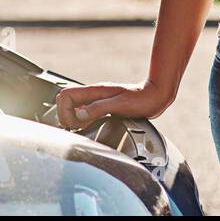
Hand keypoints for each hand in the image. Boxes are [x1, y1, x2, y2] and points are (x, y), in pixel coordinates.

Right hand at [54, 79, 173, 131]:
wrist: (155, 96)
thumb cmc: (140, 99)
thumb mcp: (119, 105)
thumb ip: (97, 109)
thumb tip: (77, 116)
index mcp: (94, 91)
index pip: (65, 95)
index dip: (64, 111)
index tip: (74, 124)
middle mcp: (93, 94)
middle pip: (66, 100)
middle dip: (66, 115)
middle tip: (76, 127)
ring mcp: (97, 100)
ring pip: (74, 106)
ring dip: (73, 119)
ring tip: (82, 129)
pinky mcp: (102, 106)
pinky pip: (84, 112)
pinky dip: (81, 120)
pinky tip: (90, 128)